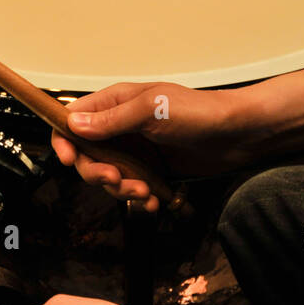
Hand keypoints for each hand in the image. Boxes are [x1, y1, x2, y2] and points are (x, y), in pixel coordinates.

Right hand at [52, 81, 250, 210]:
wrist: (240, 134)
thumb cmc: (199, 111)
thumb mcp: (151, 110)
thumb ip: (111, 120)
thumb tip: (73, 125)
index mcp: (114, 104)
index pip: (71, 121)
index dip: (63, 140)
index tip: (68, 159)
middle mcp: (119, 128)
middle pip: (85, 155)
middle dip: (96, 172)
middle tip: (116, 179)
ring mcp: (135, 150)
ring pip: (107, 176)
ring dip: (120, 189)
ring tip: (144, 191)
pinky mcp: (151, 170)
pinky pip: (131, 188)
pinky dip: (138, 198)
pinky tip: (154, 201)